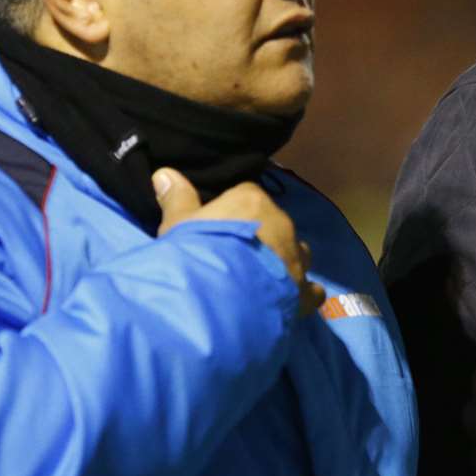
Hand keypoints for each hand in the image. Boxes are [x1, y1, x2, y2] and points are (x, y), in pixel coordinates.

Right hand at [153, 167, 325, 315]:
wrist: (219, 300)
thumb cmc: (196, 254)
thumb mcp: (177, 225)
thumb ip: (176, 199)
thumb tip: (164, 172)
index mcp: (252, 202)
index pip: (247, 195)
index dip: (234, 211)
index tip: (220, 229)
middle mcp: (282, 225)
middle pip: (275, 224)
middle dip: (261, 237)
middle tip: (237, 258)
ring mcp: (296, 259)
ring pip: (297, 253)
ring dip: (284, 262)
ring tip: (262, 281)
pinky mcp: (303, 292)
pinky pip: (311, 290)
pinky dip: (303, 294)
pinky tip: (291, 303)